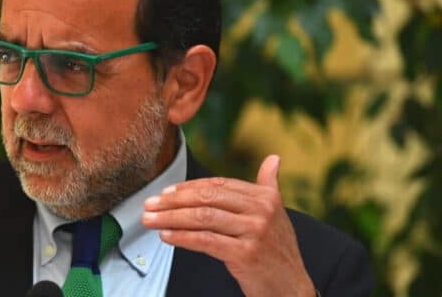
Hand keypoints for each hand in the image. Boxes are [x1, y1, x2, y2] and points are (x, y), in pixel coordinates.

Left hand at [142, 155, 314, 296]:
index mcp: (265, 197)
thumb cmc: (277, 251)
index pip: (218, 185)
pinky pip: (205, 241)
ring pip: (202, 218)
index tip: (165, 192)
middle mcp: (261, 211)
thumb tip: (273, 158)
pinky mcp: (246, 254)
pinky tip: (167, 236)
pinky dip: (182, 237)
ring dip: (170, 218)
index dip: (188, 187)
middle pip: (207, 197)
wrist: (292, 288)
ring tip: (150, 219)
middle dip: (173, 200)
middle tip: (150, 204)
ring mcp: (254, 232)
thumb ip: (269, 185)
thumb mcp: (277, 214)